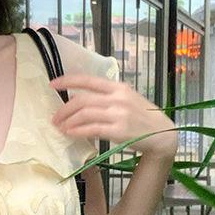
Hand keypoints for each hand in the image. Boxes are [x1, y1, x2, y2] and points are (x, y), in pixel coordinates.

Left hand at [48, 73, 177, 157]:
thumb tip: (79, 98)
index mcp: (118, 87)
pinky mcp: (119, 131)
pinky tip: (70, 133)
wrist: (162, 134)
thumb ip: (107, 96)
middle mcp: (117, 98)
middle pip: (81, 100)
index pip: (87, 80)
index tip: (52, 84)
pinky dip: (77, 131)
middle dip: (63, 109)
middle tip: (54, 117)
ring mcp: (119, 114)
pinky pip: (92, 129)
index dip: (67, 81)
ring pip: (84, 114)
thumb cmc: (143, 116)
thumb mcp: (127, 98)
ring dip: (68, 121)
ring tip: (60, 127)